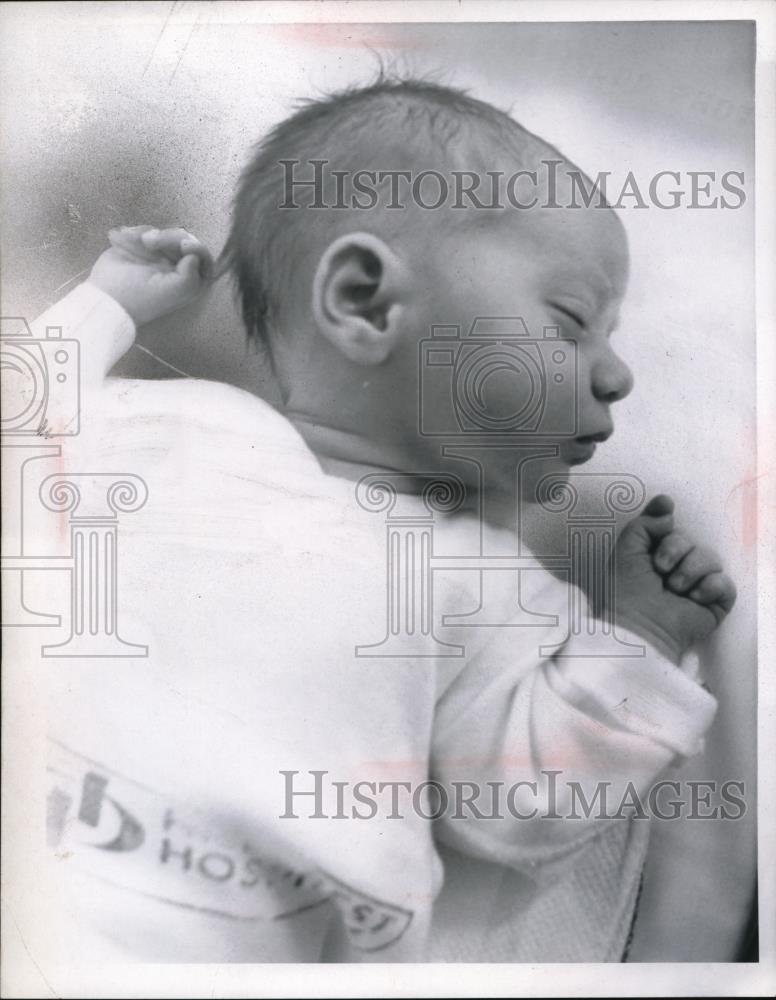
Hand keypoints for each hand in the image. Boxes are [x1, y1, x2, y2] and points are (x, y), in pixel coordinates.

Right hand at [88, 225, 216, 325]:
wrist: (106, 296)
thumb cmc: (141, 297)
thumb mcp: (172, 291)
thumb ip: (190, 276)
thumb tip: (194, 257)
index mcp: (190, 281)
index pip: (203, 257)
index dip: (197, 248)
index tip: (184, 245)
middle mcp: (178, 268)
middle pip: (185, 240)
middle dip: (169, 238)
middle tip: (149, 242)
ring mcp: (160, 256)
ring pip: (166, 233)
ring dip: (150, 234)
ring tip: (136, 241)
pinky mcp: (143, 248)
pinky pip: (147, 230)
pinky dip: (136, 232)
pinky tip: (126, 238)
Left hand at [608, 494, 736, 663]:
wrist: (640, 626)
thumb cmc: (626, 592)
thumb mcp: (626, 549)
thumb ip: (644, 523)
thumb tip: (666, 506)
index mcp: (653, 556)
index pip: (666, 528)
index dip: (666, 516)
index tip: (666, 506)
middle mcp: (675, 568)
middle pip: (690, 539)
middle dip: (675, 548)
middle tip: (660, 569)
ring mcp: (696, 586)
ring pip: (710, 558)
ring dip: (690, 570)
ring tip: (674, 588)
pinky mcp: (714, 604)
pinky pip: (724, 583)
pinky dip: (709, 587)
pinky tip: (693, 598)